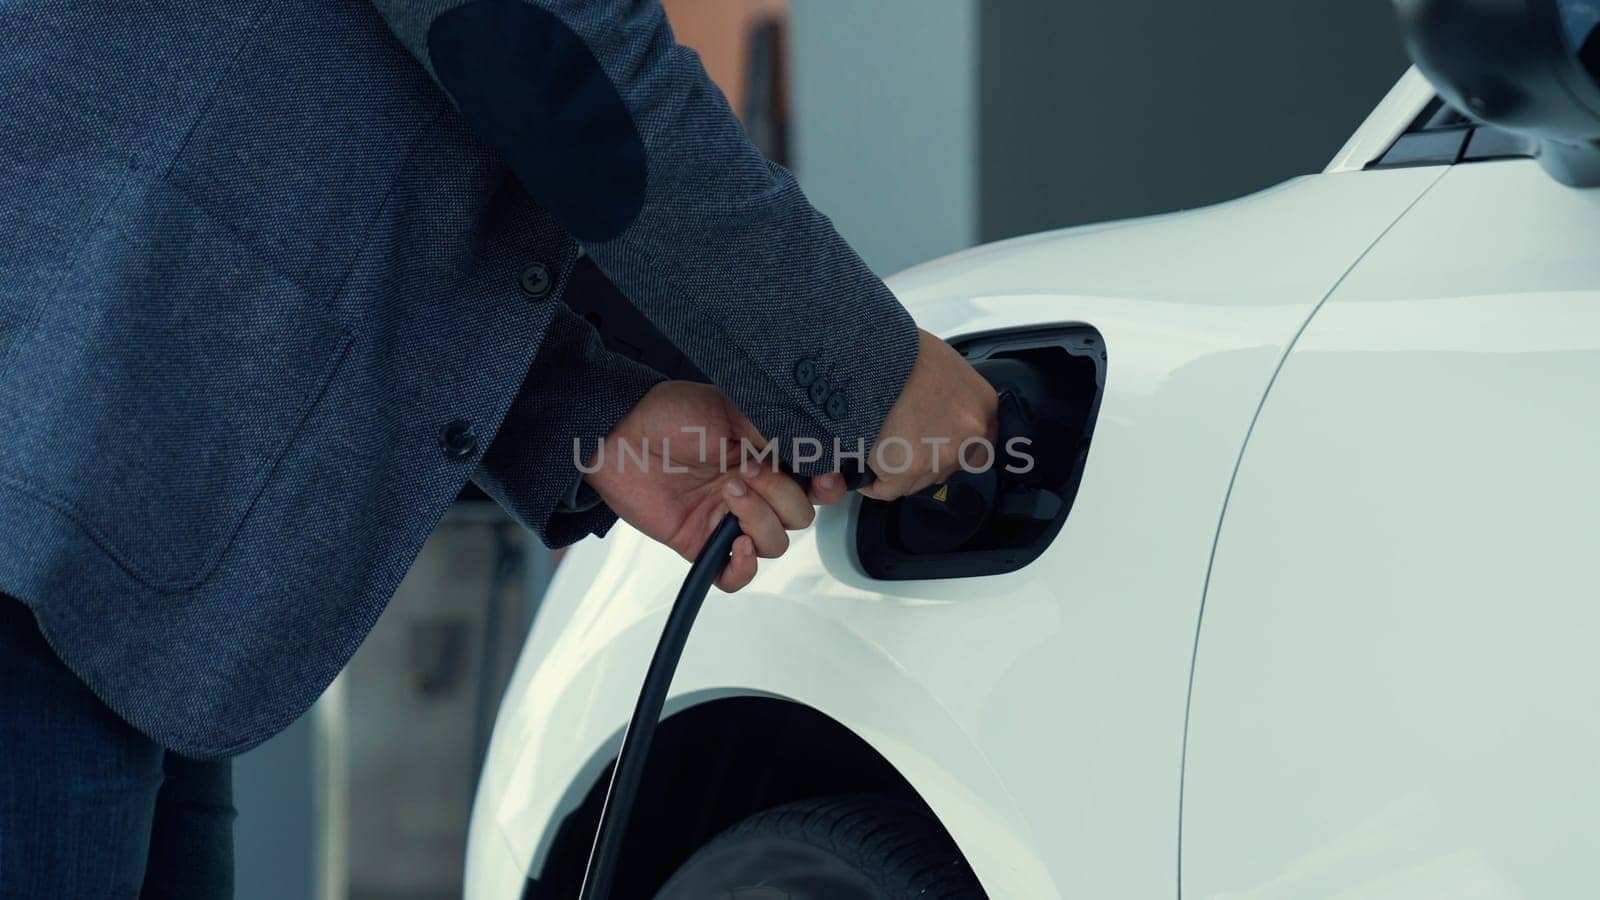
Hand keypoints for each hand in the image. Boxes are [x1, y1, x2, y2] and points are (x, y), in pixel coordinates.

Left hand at [585, 381, 848, 591]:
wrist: (618, 434)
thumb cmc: (670, 414)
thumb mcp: (731, 410)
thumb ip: (772, 432)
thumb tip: (809, 450)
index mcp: (768, 456)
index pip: (816, 484)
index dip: (826, 486)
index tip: (819, 478)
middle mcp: (754, 490)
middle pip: (799, 517)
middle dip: (781, 495)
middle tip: (748, 471)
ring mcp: (728, 518)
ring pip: (774, 544)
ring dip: (760, 521)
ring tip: (729, 492)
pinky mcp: (701, 542)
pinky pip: (734, 575)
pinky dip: (743, 567)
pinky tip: (736, 544)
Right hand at [861, 329, 998, 500]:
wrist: (870, 352)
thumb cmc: (901, 350)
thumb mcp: (943, 364)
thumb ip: (952, 396)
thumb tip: (940, 414)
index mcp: (982, 405)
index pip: (981, 446)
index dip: (954, 446)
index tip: (936, 443)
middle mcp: (969, 435)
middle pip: (948, 467)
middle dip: (926, 459)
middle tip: (902, 441)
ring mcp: (939, 456)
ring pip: (918, 481)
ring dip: (899, 470)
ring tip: (878, 448)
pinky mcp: (906, 469)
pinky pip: (887, 489)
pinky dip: (873, 483)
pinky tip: (864, 469)